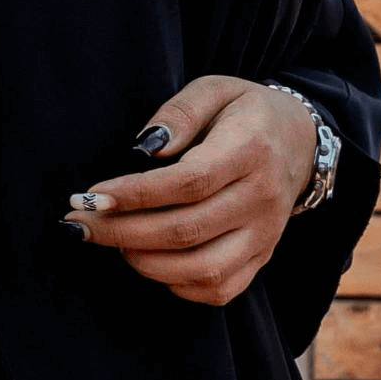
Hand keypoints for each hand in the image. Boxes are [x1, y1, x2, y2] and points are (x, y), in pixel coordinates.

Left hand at [67, 77, 317, 305]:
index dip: (135, 194)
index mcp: (250, 149)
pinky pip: (219, 290)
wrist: (300, 142)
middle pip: (187, 230)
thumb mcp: (215, 89)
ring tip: (115, 241)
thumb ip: (180, 111)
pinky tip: (150, 261)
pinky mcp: (262, 258)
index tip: (92, 196)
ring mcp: (265, 234)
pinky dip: (177, 285)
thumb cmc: (245, 112)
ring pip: (203, 269)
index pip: (188, 182)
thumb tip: (145, 148)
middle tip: (80, 224)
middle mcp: (262, 198)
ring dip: (146, 263)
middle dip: (122, 232)